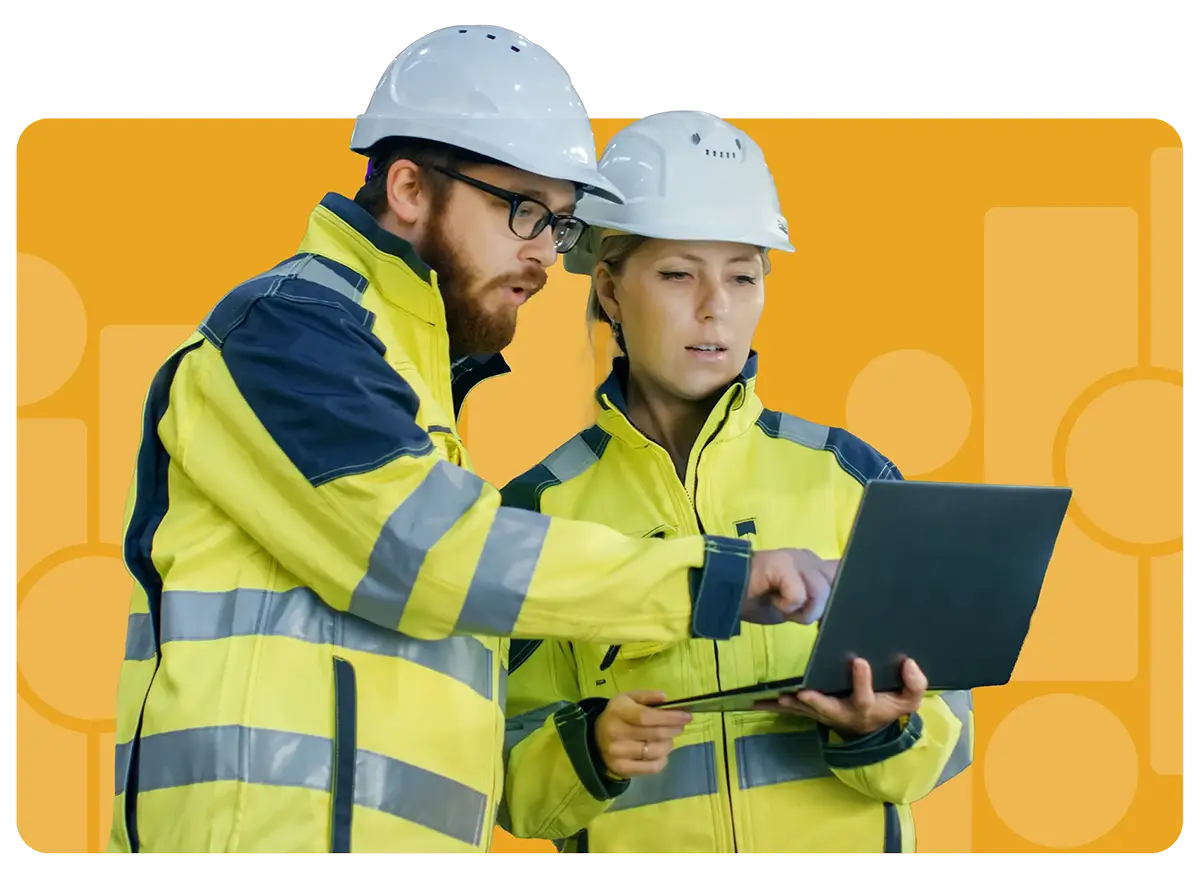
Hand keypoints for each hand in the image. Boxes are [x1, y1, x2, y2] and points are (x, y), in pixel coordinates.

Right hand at [594, 691, 691, 779]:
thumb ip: (647, 696)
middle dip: (674, 729)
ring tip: (669, 738)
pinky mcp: (622, 769)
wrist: (596, 738)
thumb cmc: (618, 715)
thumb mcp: (628, 698)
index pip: (647, 716)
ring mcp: (618, 753)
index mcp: (618, 711)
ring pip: (655, 752)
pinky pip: (652, 768)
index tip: (686, 716)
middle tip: (681, 726)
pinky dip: (662, 760)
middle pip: (654, 734)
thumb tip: (665, 698)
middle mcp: (616, 733)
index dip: (669, 717)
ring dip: (669, 744)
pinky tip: (661, 752)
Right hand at [741, 549, 837, 625]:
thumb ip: (817, 600)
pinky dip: (787, 606)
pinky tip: (773, 600)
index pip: (845, 573)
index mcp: (815, 565)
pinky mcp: (784, 563)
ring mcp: (797, 558)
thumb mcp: (797, 605)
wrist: (725, 594)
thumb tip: (840, 609)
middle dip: (820, 609)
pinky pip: (799, 595)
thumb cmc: (759, 601)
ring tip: (782, 606)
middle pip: (838, 586)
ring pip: (820, 593)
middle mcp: (810, 558)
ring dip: (801, 611)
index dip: (846, 593)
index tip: (831, 613)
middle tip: (795, 612)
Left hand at [756, 658, 927, 737]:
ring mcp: (824, 714)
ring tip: (777, 697)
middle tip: (804, 693)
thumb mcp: (908, 700)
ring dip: (791, 705)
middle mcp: (842, 713)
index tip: (858, 661)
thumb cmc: (888, 708)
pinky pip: (790, 710)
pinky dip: (772, 706)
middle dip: (816, 701)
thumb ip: (914, 684)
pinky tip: (754, 702)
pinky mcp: (810, 712)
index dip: (862, 681)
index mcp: (867, 707)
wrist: (870, 728)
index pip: (866, 696)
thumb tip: (910, 664)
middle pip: (829, 709)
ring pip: (805, 710)